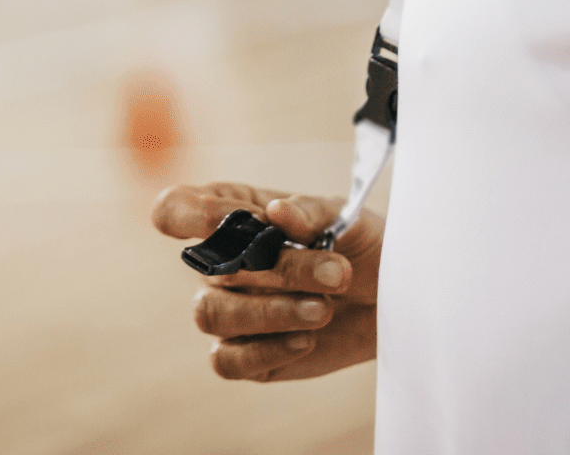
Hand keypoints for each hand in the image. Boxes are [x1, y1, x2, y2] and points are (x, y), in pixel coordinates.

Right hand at [151, 180, 382, 382]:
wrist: (392, 300)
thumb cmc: (361, 247)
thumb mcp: (345, 219)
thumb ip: (310, 212)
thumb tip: (278, 211)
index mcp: (232, 213)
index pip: (177, 208)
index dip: (191, 214)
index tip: (230, 219)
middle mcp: (219, 262)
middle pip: (210, 268)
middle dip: (275, 271)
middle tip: (334, 273)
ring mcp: (229, 309)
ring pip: (212, 315)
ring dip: (270, 313)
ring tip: (324, 309)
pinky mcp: (245, 355)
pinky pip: (228, 361)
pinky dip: (267, 350)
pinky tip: (305, 340)